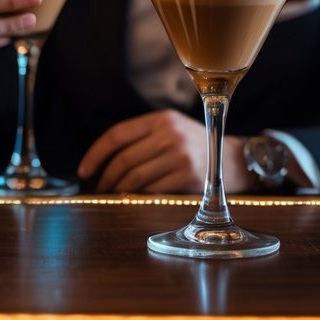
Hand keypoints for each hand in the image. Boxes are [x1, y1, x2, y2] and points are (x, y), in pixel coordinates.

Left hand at [78, 110, 254, 193]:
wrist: (235, 159)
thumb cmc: (196, 146)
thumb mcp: (173, 129)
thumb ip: (144, 137)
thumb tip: (105, 159)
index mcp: (161, 119)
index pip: (117, 135)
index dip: (95, 154)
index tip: (84, 170)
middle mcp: (170, 133)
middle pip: (124, 159)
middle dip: (105, 177)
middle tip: (99, 189)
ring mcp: (180, 154)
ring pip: (135, 177)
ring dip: (119, 190)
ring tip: (113, 196)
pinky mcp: (188, 175)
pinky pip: (153, 190)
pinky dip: (138, 197)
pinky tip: (133, 201)